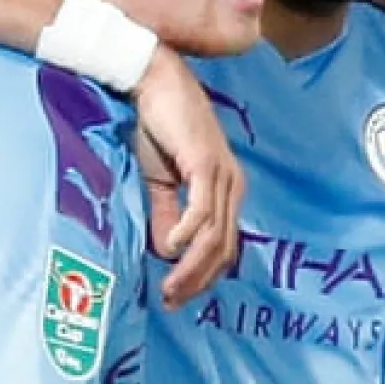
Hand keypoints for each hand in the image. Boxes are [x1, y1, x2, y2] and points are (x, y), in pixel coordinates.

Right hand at [131, 48, 242, 308]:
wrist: (153, 82)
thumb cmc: (157, 128)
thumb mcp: (159, 181)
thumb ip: (165, 215)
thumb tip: (166, 252)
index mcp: (225, 190)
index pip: (224, 246)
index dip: (203, 276)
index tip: (176, 298)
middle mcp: (231, 185)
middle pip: (223, 247)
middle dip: (198, 280)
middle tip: (171, 302)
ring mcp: (222, 174)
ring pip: (214, 234)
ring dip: (191, 266)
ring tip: (168, 287)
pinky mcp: (206, 163)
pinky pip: (202, 208)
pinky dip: (188, 232)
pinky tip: (171, 247)